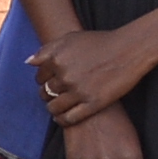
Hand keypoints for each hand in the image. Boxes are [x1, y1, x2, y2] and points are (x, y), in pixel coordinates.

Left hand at [35, 14, 157, 123]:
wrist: (128, 50)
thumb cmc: (100, 42)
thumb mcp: (69, 38)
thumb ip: (47, 50)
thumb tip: (29, 62)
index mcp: (56, 59)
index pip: (39, 77)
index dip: (43, 81)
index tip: (48, 83)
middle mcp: (64, 76)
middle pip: (46, 92)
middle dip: (47, 95)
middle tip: (53, 96)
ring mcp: (78, 91)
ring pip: (54, 107)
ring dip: (53, 108)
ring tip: (56, 108)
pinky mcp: (93, 103)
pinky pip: (70, 118)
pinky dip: (62, 120)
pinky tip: (62, 119)